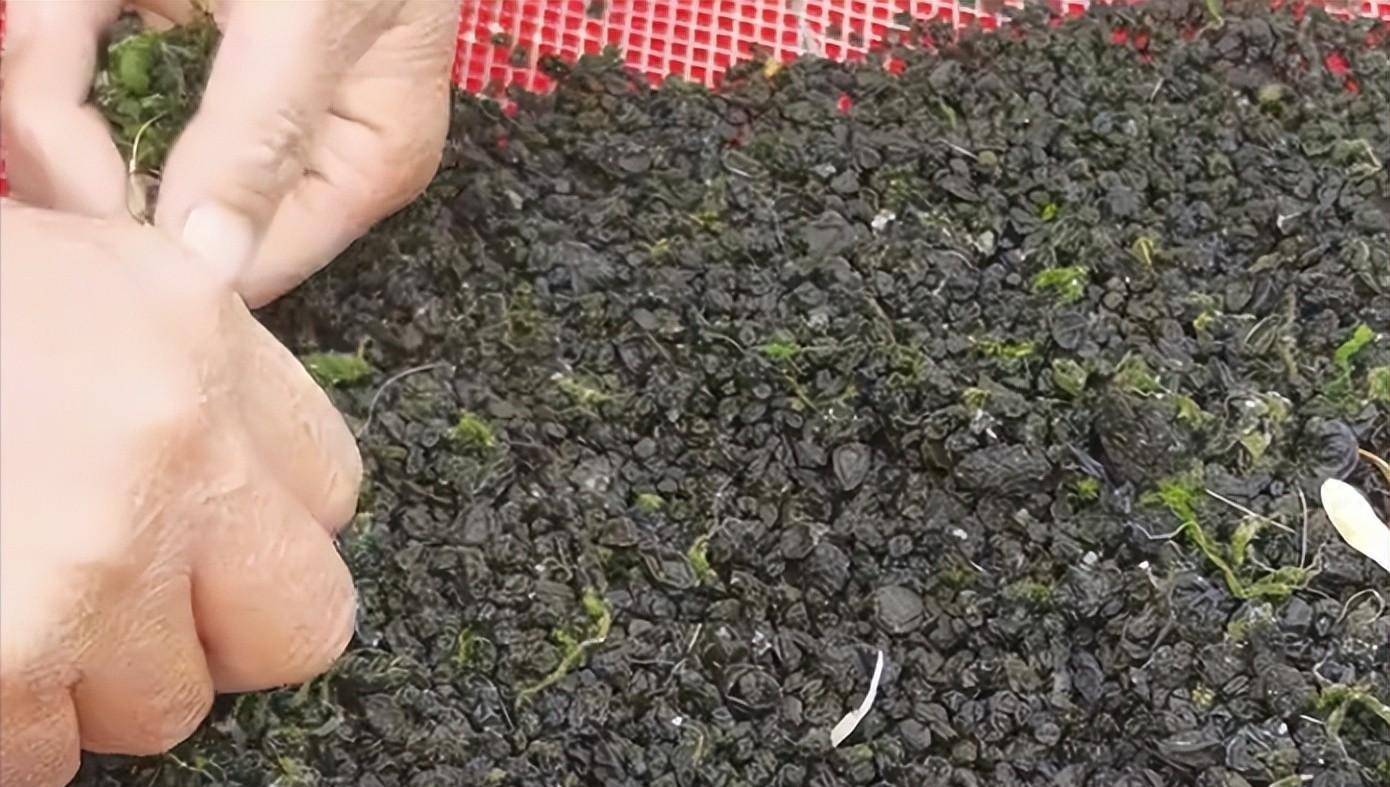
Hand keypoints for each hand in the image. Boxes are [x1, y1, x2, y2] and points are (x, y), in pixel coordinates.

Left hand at [0, 0, 457, 305]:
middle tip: (50, 44)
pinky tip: (61, 12)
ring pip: (102, 133)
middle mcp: (296, 149)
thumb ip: (262, 134)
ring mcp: (228, 93)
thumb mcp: (314, 15)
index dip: (153, 231)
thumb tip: (212, 264)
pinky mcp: (177, 39)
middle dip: (79, 124)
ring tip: (58, 14)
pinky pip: (88, 62)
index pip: (246, 262)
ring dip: (51, 68)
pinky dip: (61, 24)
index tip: (84, 161)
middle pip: (158, 203)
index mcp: (356, 167)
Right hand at [0, 199, 361, 785]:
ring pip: (163, 709)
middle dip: (225, 634)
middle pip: (302, 622)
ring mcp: (84, 567)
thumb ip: (177, 365)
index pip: (332, 490)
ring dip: (86, 685)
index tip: (211, 537)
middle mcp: (168, 449)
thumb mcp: (63, 279)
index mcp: (190, 336)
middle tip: (134, 605)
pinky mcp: (1, 663)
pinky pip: (44, 758)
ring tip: (3, 598)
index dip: (270, 530)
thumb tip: (243, 453)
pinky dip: (2, 725)